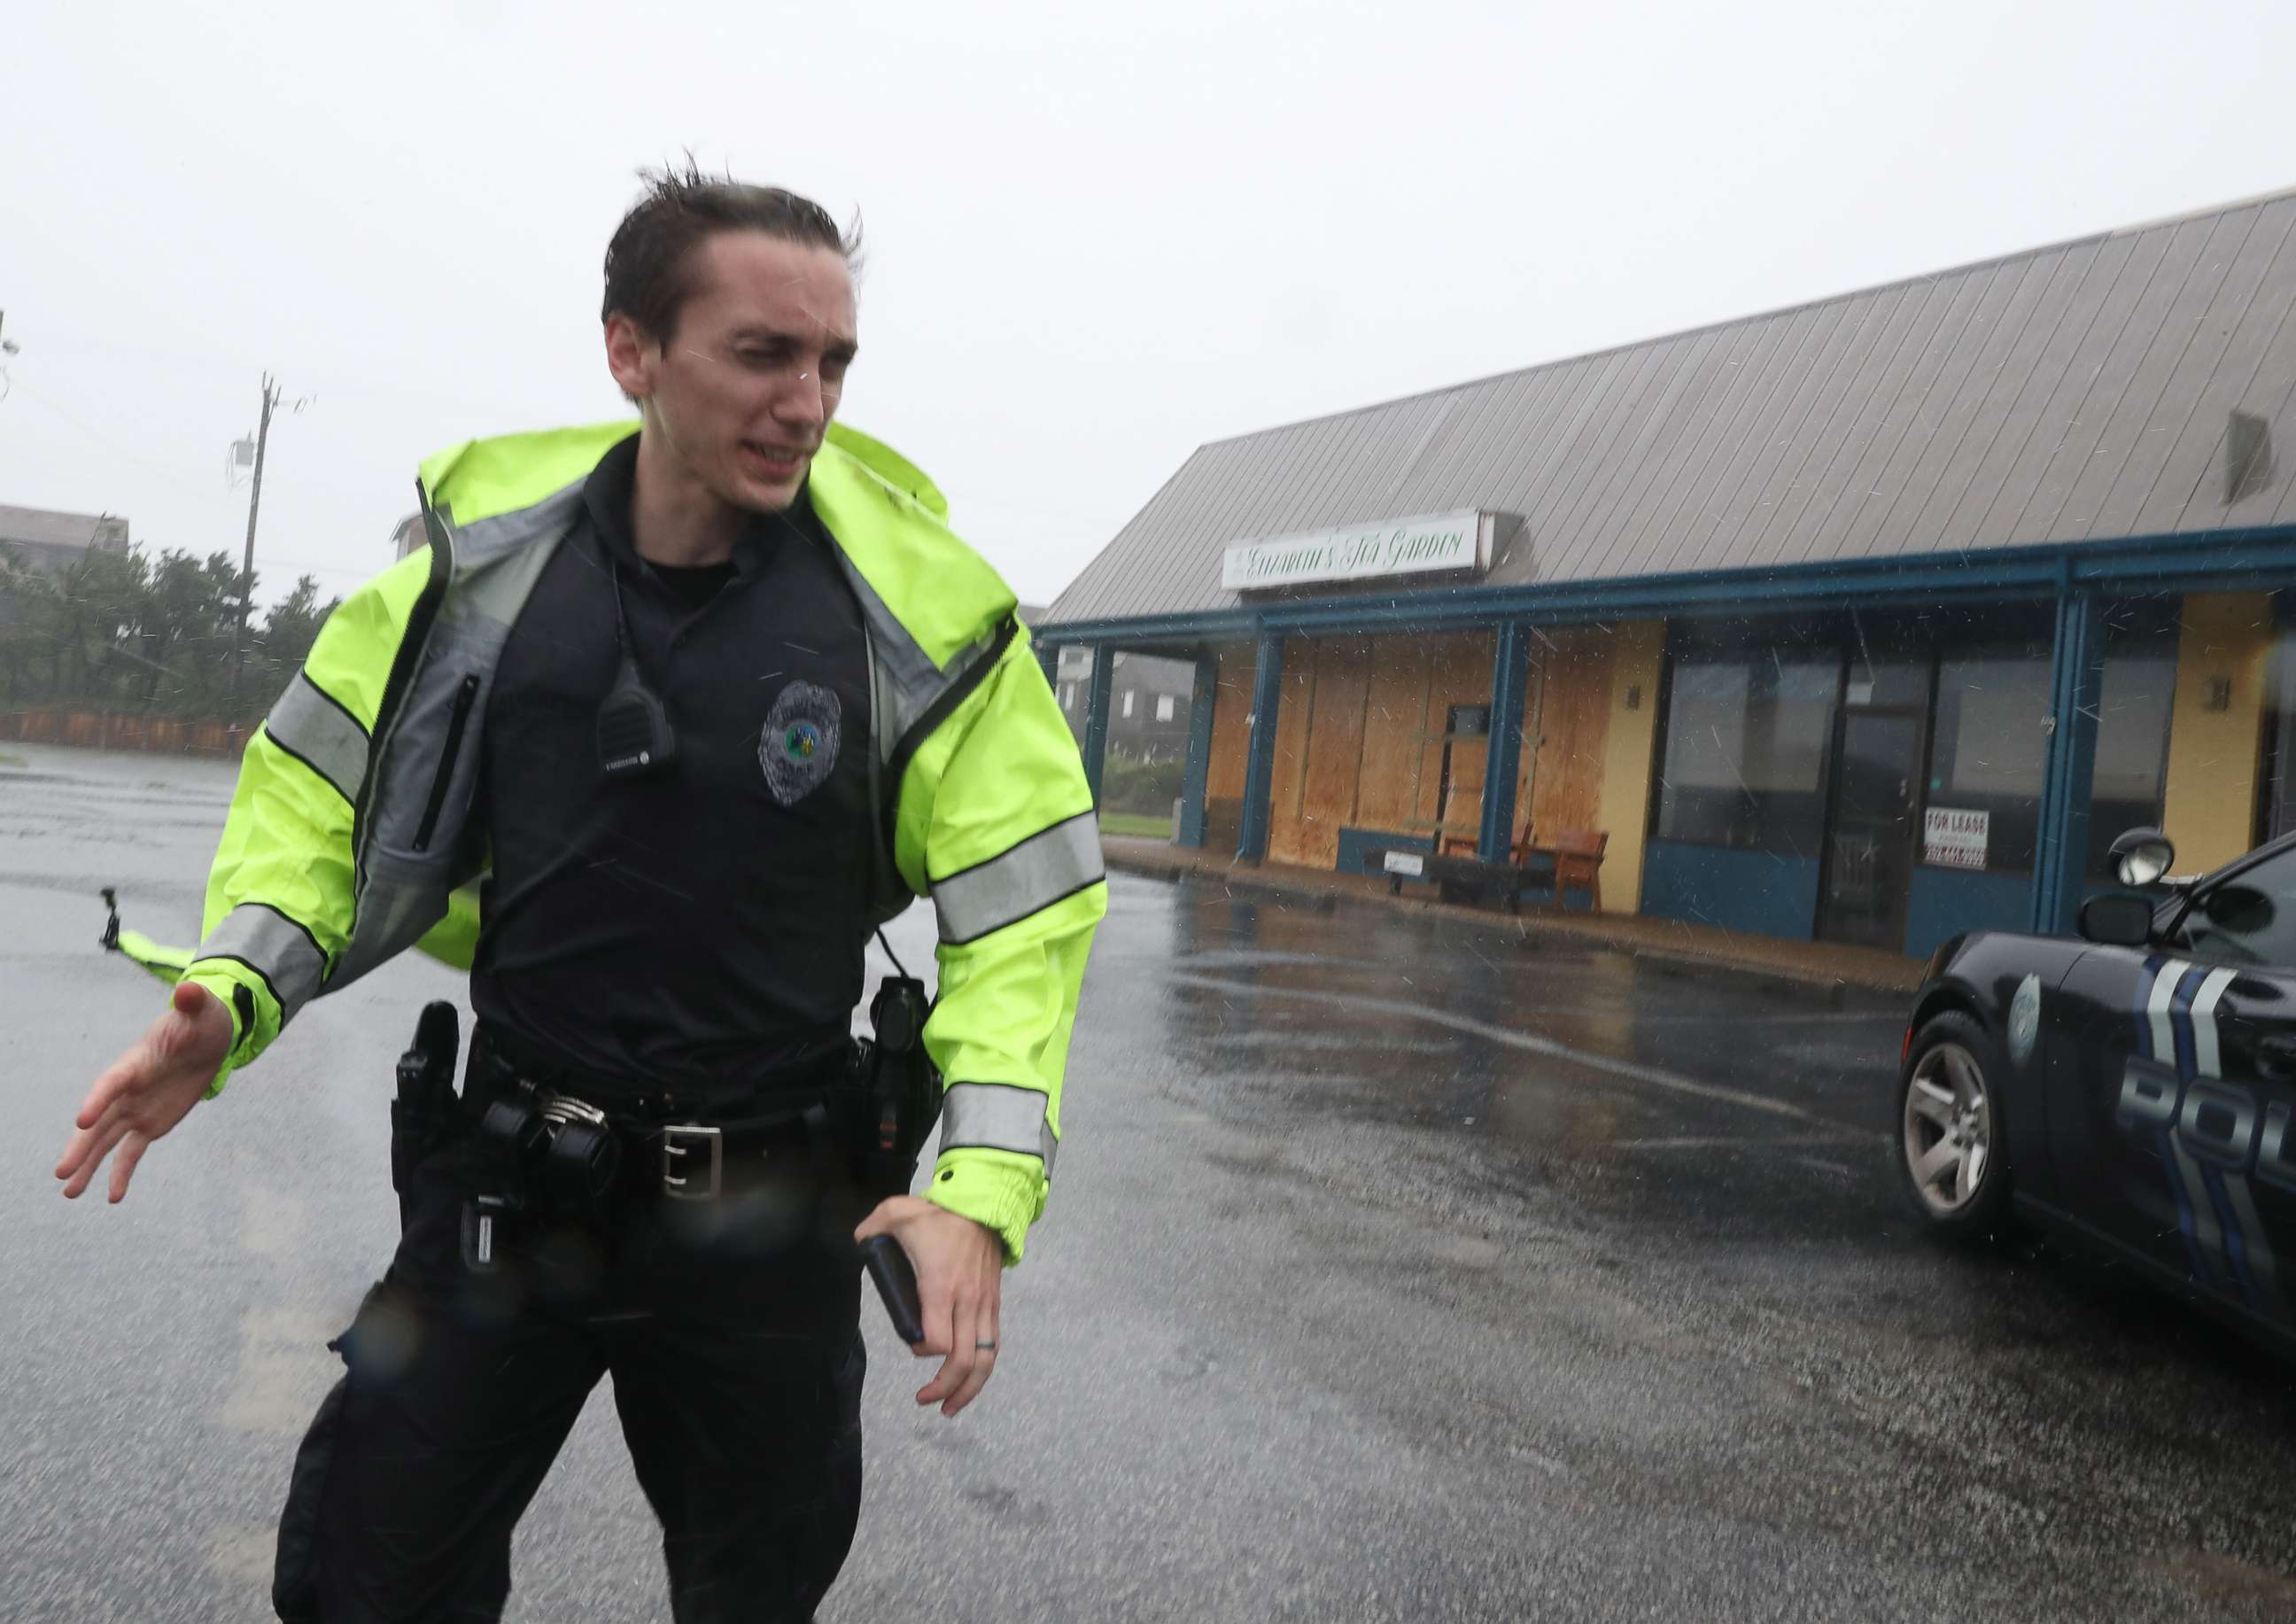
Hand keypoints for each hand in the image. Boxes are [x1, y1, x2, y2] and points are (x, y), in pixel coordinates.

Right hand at [55, 981, 232, 1203]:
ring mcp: (135, 1110)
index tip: (82, 1119)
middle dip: (81, 1147)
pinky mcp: (149, 1125)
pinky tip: (112, 1198)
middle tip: (61, 1172)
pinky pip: (132, 1152)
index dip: (98, 1099)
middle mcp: (126, 1091)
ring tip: (69, 1194)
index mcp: (134, 1064)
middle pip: (99, 1122)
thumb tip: (189, 989)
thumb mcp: (200, 1009)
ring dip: (89, 1167)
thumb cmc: (199, 1020)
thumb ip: (192, 1002)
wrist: (206, 1038)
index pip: (112, 1082)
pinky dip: (122, 1173)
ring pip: (106, 1142)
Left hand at [854, 1195, 1003, 1416]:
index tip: (913, 1346)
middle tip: (926, 1400)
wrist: (985, 1203)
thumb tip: (857, 1242)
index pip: (937, 1340)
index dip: (922, 1352)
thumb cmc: (938, 1213)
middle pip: (964, 1361)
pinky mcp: (994, 1304)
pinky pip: (994, 1345)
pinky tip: (970, 1381)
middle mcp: (965, 1302)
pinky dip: (983, 1368)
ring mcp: (984, 1305)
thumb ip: (870, 1228)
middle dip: (945, 1388)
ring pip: (985, 1360)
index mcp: (939, 1287)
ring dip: (969, 1388)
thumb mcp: (896, 1213)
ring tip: (951, 1406)